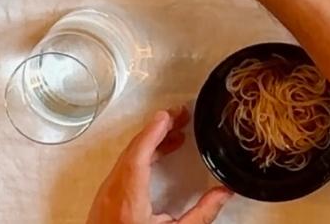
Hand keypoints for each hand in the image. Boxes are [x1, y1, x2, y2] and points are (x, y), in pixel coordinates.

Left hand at [87, 108, 232, 223]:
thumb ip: (201, 214)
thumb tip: (224, 193)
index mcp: (129, 198)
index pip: (139, 153)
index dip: (154, 130)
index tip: (170, 115)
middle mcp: (113, 191)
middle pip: (133, 150)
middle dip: (157, 130)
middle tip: (181, 118)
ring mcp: (106, 195)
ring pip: (127, 158)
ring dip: (150, 143)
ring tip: (176, 136)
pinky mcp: (105, 200)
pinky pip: (123, 168)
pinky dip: (141, 157)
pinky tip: (157, 158)